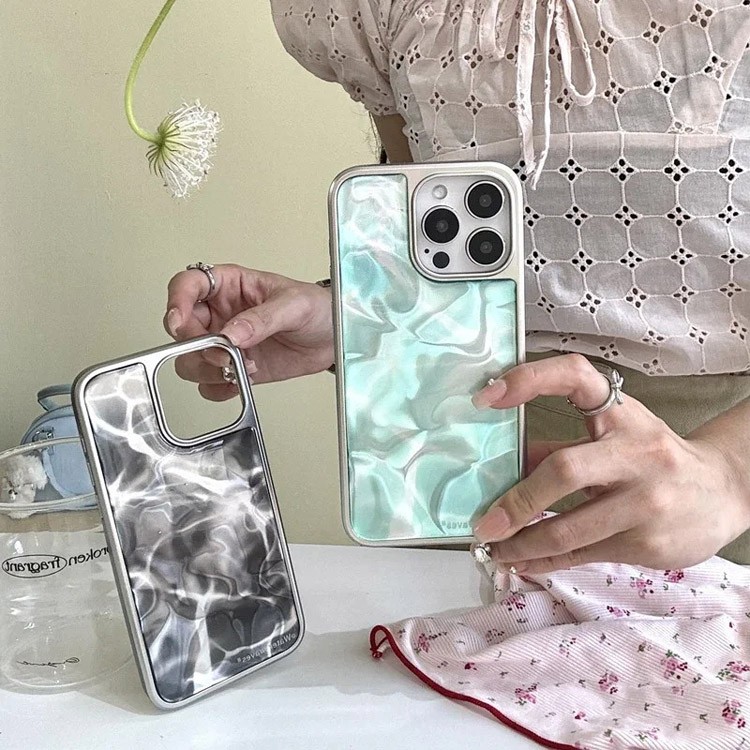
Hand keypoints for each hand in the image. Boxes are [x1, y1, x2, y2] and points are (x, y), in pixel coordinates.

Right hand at [164, 264, 333, 397]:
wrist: (335, 339)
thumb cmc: (318, 308)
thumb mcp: (295, 305)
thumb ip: (262, 319)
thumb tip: (232, 333)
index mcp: (230, 286)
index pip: (188, 285)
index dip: (176, 301)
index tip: (180, 321)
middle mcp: (221, 314)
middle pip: (183, 329)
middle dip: (196, 345)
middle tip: (223, 353)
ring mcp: (226, 342)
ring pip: (191, 359)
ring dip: (208, 369)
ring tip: (240, 367)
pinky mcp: (236, 367)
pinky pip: (210, 383)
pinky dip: (220, 387)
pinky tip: (240, 381)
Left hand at [471, 354, 749, 571]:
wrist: (722, 493)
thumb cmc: (651, 459)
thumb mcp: (612, 437)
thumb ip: (559, 445)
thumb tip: (499, 463)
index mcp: (621, 412)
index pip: (574, 376)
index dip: (529, 380)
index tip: (485, 397)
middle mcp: (637, 451)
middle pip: (565, 470)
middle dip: (516, 501)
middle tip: (482, 522)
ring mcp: (646, 500)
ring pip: (568, 528)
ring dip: (521, 543)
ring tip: (493, 548)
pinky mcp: (647, 543)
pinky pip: (581, 555)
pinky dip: (544, 562)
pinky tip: (522, 562)